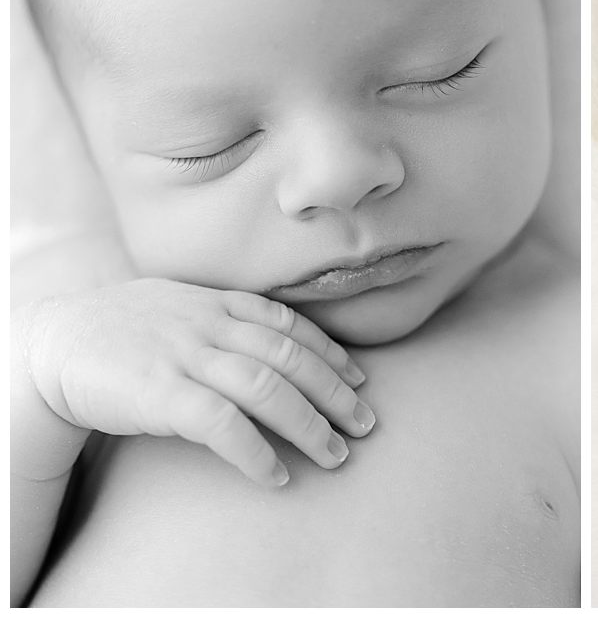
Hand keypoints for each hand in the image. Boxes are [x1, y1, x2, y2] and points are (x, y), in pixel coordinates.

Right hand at [17, 279, 373, 486]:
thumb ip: (224, 316)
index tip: (359, 380)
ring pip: (268, 389)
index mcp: (217, 302)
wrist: (51, 343)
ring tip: (335, 455)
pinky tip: (278, 475)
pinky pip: (224, 425)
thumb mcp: (178, 305)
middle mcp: (210, 325)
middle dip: (336, 393)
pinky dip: (257, 452)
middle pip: (291, 358)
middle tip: (366, 424)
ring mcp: (186, 357)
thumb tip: (276, 336)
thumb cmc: (117, 329)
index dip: (331, 353)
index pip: (290, 325)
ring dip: (309, 426)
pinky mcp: (161, 394)